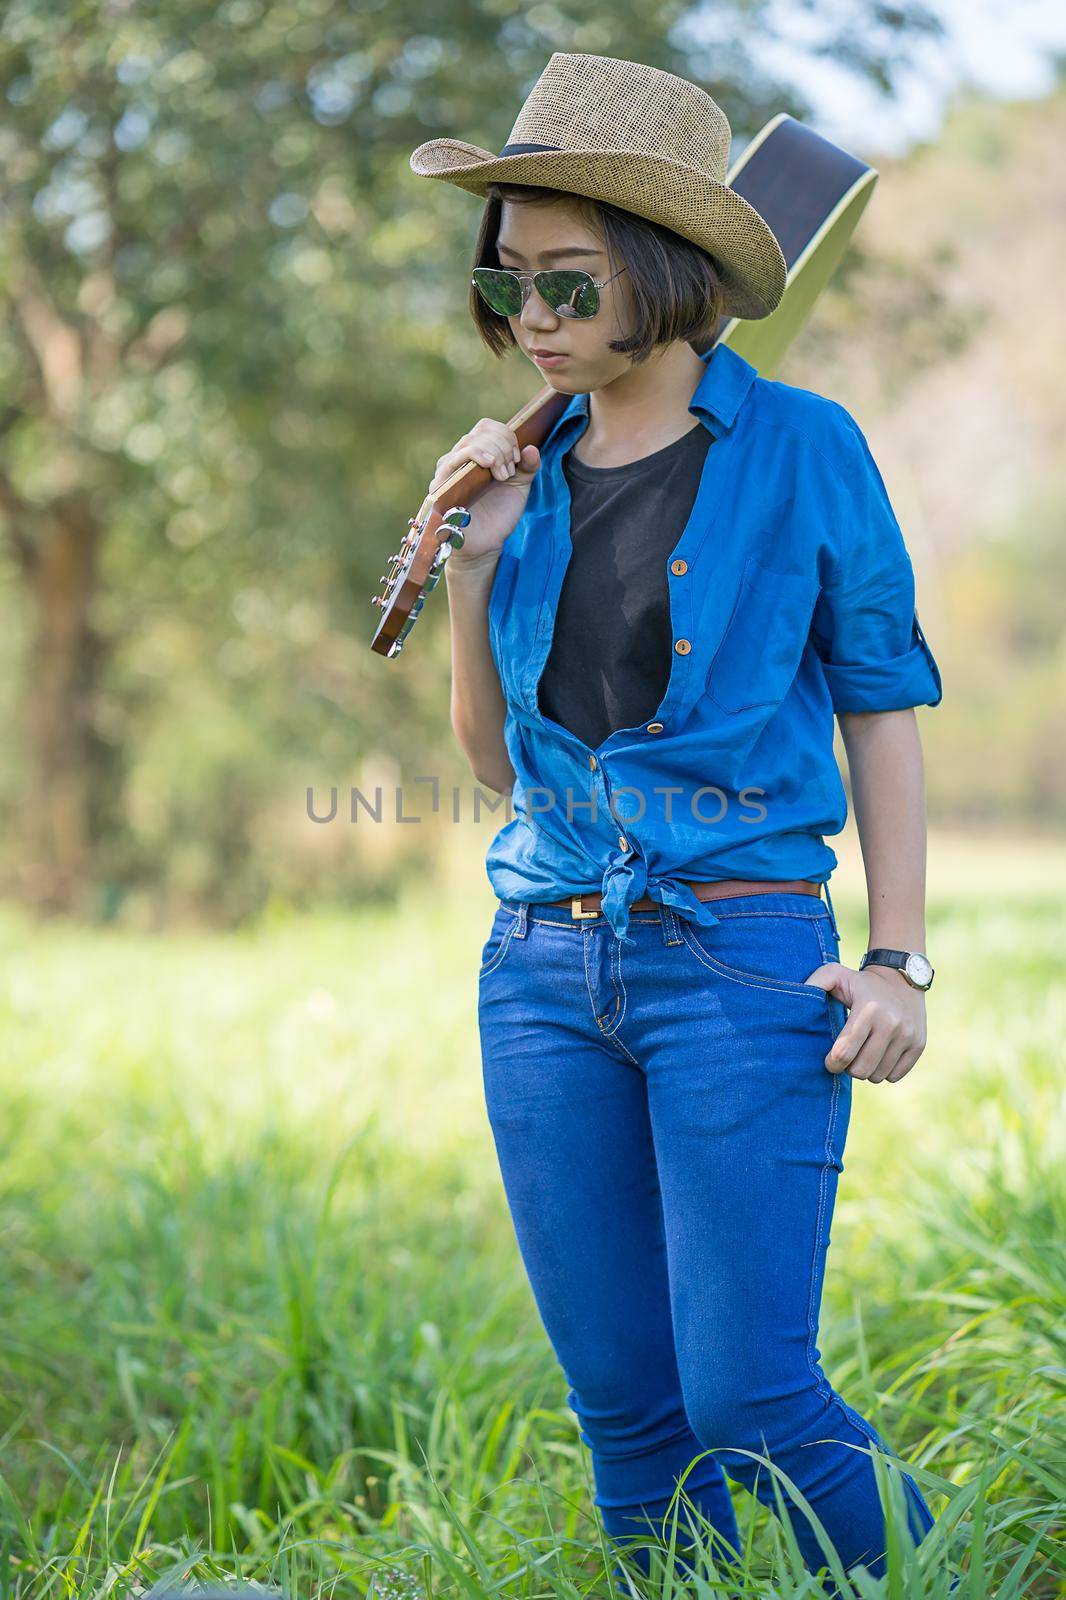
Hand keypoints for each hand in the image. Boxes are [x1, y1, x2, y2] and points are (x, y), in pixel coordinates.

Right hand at [428, 418, 541, 561]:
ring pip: (469, 442)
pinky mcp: (441, 485)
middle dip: (503, 447)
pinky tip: (490, 465)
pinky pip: (453, 460)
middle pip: (480, 431)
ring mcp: (447, 470)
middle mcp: (459, 458)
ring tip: (503, 476)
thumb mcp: (519, 487)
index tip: (518, 459)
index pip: (486, 427)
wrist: (487, 544)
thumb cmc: (499, 514)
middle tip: (510, 472)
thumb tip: (532, 448)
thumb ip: (527, 467)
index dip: (506, 436)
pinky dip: (475, 455)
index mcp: (476, 454)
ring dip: (493, 453)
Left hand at [803, 960, 927, 1082]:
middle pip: (861, 1070)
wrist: (901, 978)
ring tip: (862, 1054)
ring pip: (878, 1076)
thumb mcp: (835, 974)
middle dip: (848, 1068)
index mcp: (868, 1009)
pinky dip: (884, 1071)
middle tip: (846, 1057)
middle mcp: (891, 1024)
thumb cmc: (860, 982)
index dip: (832, 1063)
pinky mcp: (919, 1045)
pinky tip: (879, 1055)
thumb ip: (814, 984)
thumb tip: (796, 1003)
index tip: (829, 1060)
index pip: (844, 1052)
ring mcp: (908, 1035)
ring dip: (866, 1070)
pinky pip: (895, 1076)